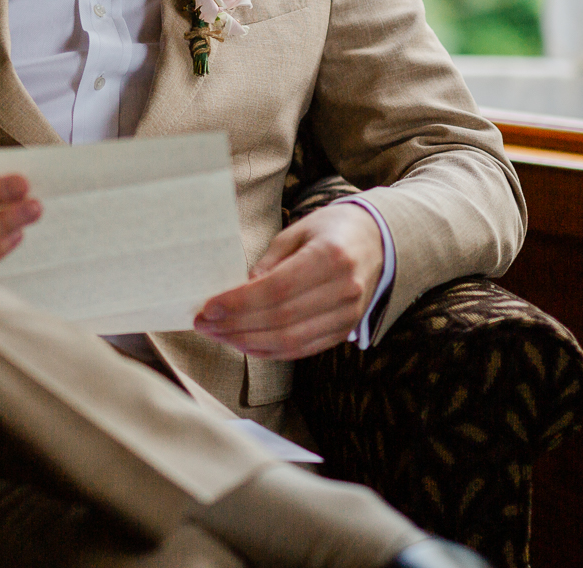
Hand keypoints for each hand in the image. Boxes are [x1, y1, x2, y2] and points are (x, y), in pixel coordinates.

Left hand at [193, 204, 383, 360]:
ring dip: (247, 342)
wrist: (378, 242)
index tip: (209, 307)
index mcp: (331, 256)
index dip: (239, 303)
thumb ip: (269, 262)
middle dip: (236, 326)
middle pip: (281, 320)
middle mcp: (344, 290)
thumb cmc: (331, 231)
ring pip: (290, 342)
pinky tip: (244, 342)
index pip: (277, 289)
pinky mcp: (344, 332)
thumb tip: (238, 292)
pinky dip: (269, 350)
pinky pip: (301, 349)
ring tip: (219, 334)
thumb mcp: (298, 231)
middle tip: (204, 323)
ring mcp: (347, 315)